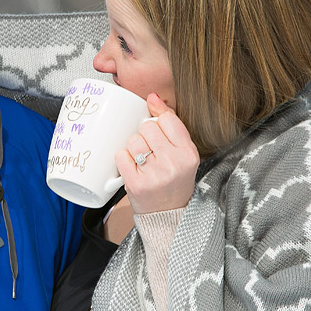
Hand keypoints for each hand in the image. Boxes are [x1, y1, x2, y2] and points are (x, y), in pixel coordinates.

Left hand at [116, 93, 199, 214]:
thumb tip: (152, 96)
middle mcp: (174, 163)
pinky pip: (121, 156)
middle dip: (145, 136)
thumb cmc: (174, 179)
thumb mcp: (182, 152)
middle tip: (151, 152)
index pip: (166, 119)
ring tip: (142, 161)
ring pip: (133, 140)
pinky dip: (123, 160)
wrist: (168, 214)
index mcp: (188, 153)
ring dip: (133, 148)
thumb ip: (170, 123)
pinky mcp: (136, 184)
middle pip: (147, 127)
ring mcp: (155, 175)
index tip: (157, 132)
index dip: (157, 122)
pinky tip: (133, 168)